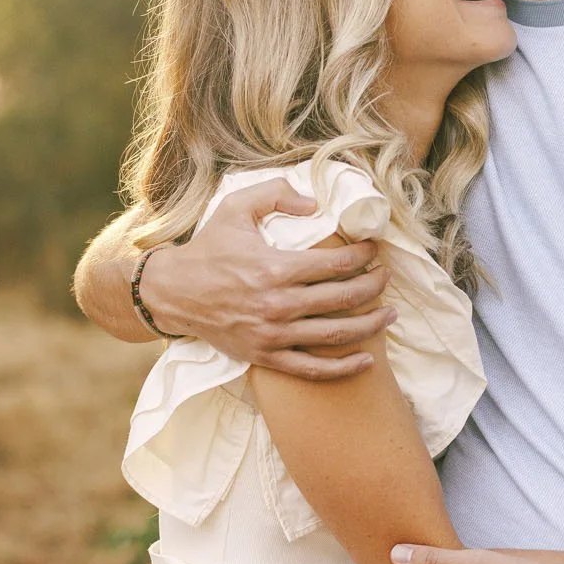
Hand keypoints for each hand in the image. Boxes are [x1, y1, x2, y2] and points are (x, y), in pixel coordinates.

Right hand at [139, 180, 391, 378]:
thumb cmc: (208, 248)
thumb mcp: (236, 208)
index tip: (375, 251)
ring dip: (370, 325)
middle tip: (386, 278)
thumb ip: (276, 195)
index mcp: (275, 267)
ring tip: (389, 315)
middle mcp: (278, 304)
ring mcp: (272, 334)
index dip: (363, 256)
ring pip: (335, 334)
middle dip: (374, 286)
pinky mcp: (265, 356)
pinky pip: (311, 368)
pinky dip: (342, 368)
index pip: (336, 264)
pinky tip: (365, 361)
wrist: (173, 292)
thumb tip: (316, 203)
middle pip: (343, 298)